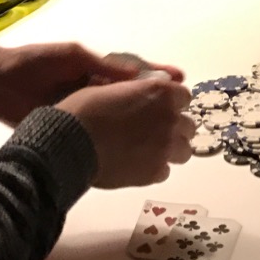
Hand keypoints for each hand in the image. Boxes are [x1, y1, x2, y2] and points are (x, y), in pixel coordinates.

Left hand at [0, 42, 183, 126]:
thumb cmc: (34, 62)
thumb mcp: (71, 57)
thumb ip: (101, 65)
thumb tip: (136, 74)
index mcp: (97, 69)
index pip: (134, 73)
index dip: (157, 76)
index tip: (180, 81)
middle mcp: (96, 89)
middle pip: (133, 96)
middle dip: (157, 101)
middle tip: (182, 111)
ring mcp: (85, 108)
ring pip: (120, 115)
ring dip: (142, 121)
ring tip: (166, 131)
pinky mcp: (73, 125)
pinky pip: (101, 131)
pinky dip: (119, 137)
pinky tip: (136, 147)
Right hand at [56, 76, 195, 187]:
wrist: (70, 143)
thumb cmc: (85, 109)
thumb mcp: (112, 87)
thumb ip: (136, 92)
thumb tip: (140, 94)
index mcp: (161, 93)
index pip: (185, 97)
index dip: (172, 103)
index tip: (160, 108)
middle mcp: (169, 119)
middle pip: (188, 125)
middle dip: (174, 127)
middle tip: (153, 131)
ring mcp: (165, 147)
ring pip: (184, 150)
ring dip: (170, 149)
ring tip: (148, 151)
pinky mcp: (154, 172)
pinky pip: (165, 171)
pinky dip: (154, 169)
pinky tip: (136, 165)